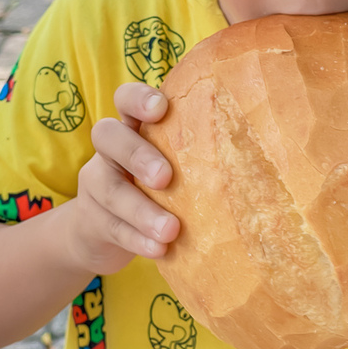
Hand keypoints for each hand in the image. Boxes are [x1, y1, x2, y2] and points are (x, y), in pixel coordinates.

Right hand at [66, 83, 179, 274]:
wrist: (97, 232)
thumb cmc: (154, 186)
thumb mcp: (170, 161)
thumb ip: (195, 149)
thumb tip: (257, 145)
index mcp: (131, 127)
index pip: (125, 99)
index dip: (138, 99)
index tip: (161, 109)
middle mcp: (108, 149)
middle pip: (107, 135)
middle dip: (137, 154)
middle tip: (166, 177)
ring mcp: (95, 183)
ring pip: (109, 189)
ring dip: (142, 210)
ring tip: (171, 230)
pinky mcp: (91, 220)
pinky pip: (111, 227)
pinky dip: (137, 240)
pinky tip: (160, 250)